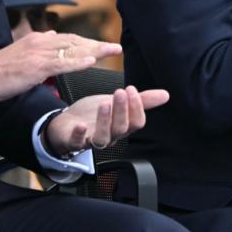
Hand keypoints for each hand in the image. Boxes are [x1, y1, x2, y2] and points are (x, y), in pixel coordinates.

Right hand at [0, 31, 121, 105]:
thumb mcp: (19, 54)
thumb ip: (37, 47)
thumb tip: (53, 37)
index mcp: (36, 40)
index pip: (67, 39)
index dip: (87, 43)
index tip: (101, 46)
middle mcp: (40, 42)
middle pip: (75, 41)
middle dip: (96, 44)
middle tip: (115, 47)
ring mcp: (38, 53)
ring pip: (72, 49)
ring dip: (95, 50)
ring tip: (112, 51)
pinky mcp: (35, 67)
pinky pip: (62, 63)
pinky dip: (79, 62)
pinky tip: (92, 62)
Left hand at [43, 86, 169, 157]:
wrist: (67, 123)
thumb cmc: (94, 114)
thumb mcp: (118, 103)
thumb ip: (140, 100)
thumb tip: (165, 95)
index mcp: (122, 127)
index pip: (136, 123)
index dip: (136, 108)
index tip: (131, 89)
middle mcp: (110, 136)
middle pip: (121, 129)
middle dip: (122, 110)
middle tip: (120, 92)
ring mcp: (92, 140)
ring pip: (103, 138)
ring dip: (105, 120)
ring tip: (105, 103)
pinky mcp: (74, 141)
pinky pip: (77, 142)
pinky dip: (80, 135)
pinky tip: (81, 125)